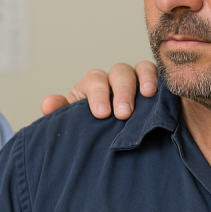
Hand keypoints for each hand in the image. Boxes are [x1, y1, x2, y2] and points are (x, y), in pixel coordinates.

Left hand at [42, 61, 157, 119]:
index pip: (95, 80)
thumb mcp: (75, 122)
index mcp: (94, 85)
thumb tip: (48, 104)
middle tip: (122, 113)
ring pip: (141, 69)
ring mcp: (138, 81)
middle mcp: (116, 79)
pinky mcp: (156, 88)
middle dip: (121, 91)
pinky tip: (162, 94)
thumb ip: (61, 113)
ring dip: (144, 80)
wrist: (113, 142)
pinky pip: (161, 77)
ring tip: (147, 95)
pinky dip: (161, 82)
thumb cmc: (92, 128)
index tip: (101, 114)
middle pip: (119, 73)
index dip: (98, 94)